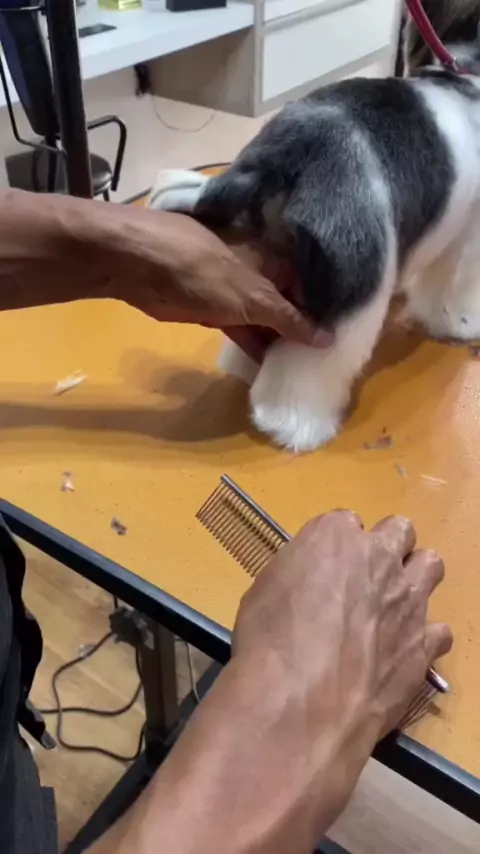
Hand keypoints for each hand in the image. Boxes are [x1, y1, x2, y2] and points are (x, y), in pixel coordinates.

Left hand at [110, 209, 331, 359]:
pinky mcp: (212, 310)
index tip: (343, 336)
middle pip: (287, 303)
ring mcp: (234, 292)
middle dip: (303, 328)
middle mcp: (259, 273)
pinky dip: (255, 345)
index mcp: (275, 259)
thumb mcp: (255, 298)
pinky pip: (242, 329)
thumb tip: (327, 338)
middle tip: (327, 360)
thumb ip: (290, 320)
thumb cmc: (203, 271)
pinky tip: (271, 366)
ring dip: (279, 341)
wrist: (142, 267)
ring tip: (304, 369)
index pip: (308, 286)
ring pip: (265, 319)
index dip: (324, 310)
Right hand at [234, 510, 451, 743]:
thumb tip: (308, 586)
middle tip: (367, 575)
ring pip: (431, 565)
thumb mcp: (266, 590)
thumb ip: (298, 575)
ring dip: (415, 577)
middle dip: (387, 546)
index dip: (337, 546)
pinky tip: (402, 652)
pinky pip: (439, 629)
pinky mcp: (424, 644)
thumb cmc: (269, 640)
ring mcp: (408, 600)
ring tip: (393, 604)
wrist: (303, 700)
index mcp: (335, 536)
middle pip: (400, 530)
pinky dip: (423, 637)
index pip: (347, 522)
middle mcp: (380, 559)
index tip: (326, 567)